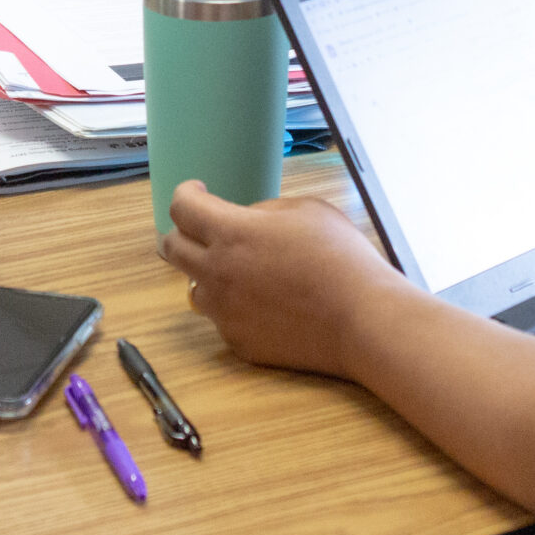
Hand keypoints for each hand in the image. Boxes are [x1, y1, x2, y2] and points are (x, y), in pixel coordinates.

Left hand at [157, 185, 407, 375]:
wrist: (362, 319)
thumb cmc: (341, 260)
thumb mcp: (306, 210)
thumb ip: (264, 210)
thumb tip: (246, 220)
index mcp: (233, 233)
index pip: (182, 207)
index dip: (186, 193)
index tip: (196, 191)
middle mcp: (218, 273)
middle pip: (172, 248)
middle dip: (183, 232)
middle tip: (204, 230)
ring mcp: (225, 313)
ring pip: (195, 287)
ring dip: (210, 274)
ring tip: (245, 271)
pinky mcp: (238, 342)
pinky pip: (223, 318)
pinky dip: (236, 307)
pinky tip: (269, 304)